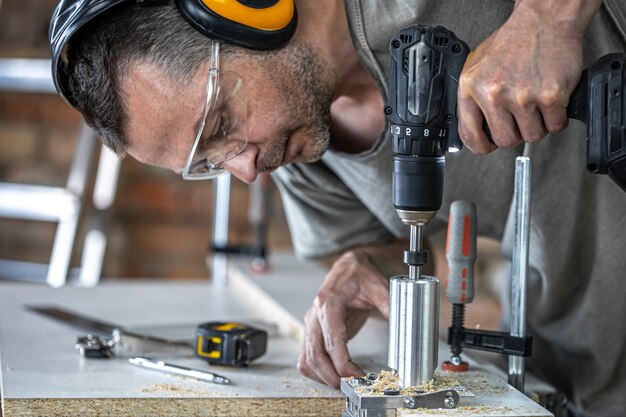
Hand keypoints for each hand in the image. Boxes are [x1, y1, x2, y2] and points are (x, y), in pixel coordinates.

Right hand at [297, 249, 389, 387]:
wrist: (348, 269)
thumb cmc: (360, 277)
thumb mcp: (377, 286)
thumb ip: (388, 303)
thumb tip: (403, 321)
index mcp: (328, 303)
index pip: (331, 339)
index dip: (342, 362)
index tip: (356, 375)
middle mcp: (314, 315)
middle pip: (315, 354)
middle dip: (330, 375)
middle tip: (350, 386)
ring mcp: (310, 324)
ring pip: (307, 359)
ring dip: (322, 376)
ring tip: (343, 383)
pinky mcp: (311, 332)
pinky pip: (306, 357)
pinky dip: (315, 371)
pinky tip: (331, 375)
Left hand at [457, 1, 593, 153]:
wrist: (544, 20)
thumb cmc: (513, 42)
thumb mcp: (477, 67)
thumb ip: (472, 98)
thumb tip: (472, 129)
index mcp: (471, 87)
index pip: (470, 135)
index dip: (481, 146)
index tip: (488, 146)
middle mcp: (494, 93)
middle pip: (505, 140)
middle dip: (515, 132)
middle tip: (520, 116)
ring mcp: (522, 96)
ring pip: (531, 136)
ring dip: (537, 125)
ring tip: (536, 104)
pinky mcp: (549, 96)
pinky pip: (554, 126)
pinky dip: (556, 118)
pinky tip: (551, 101)